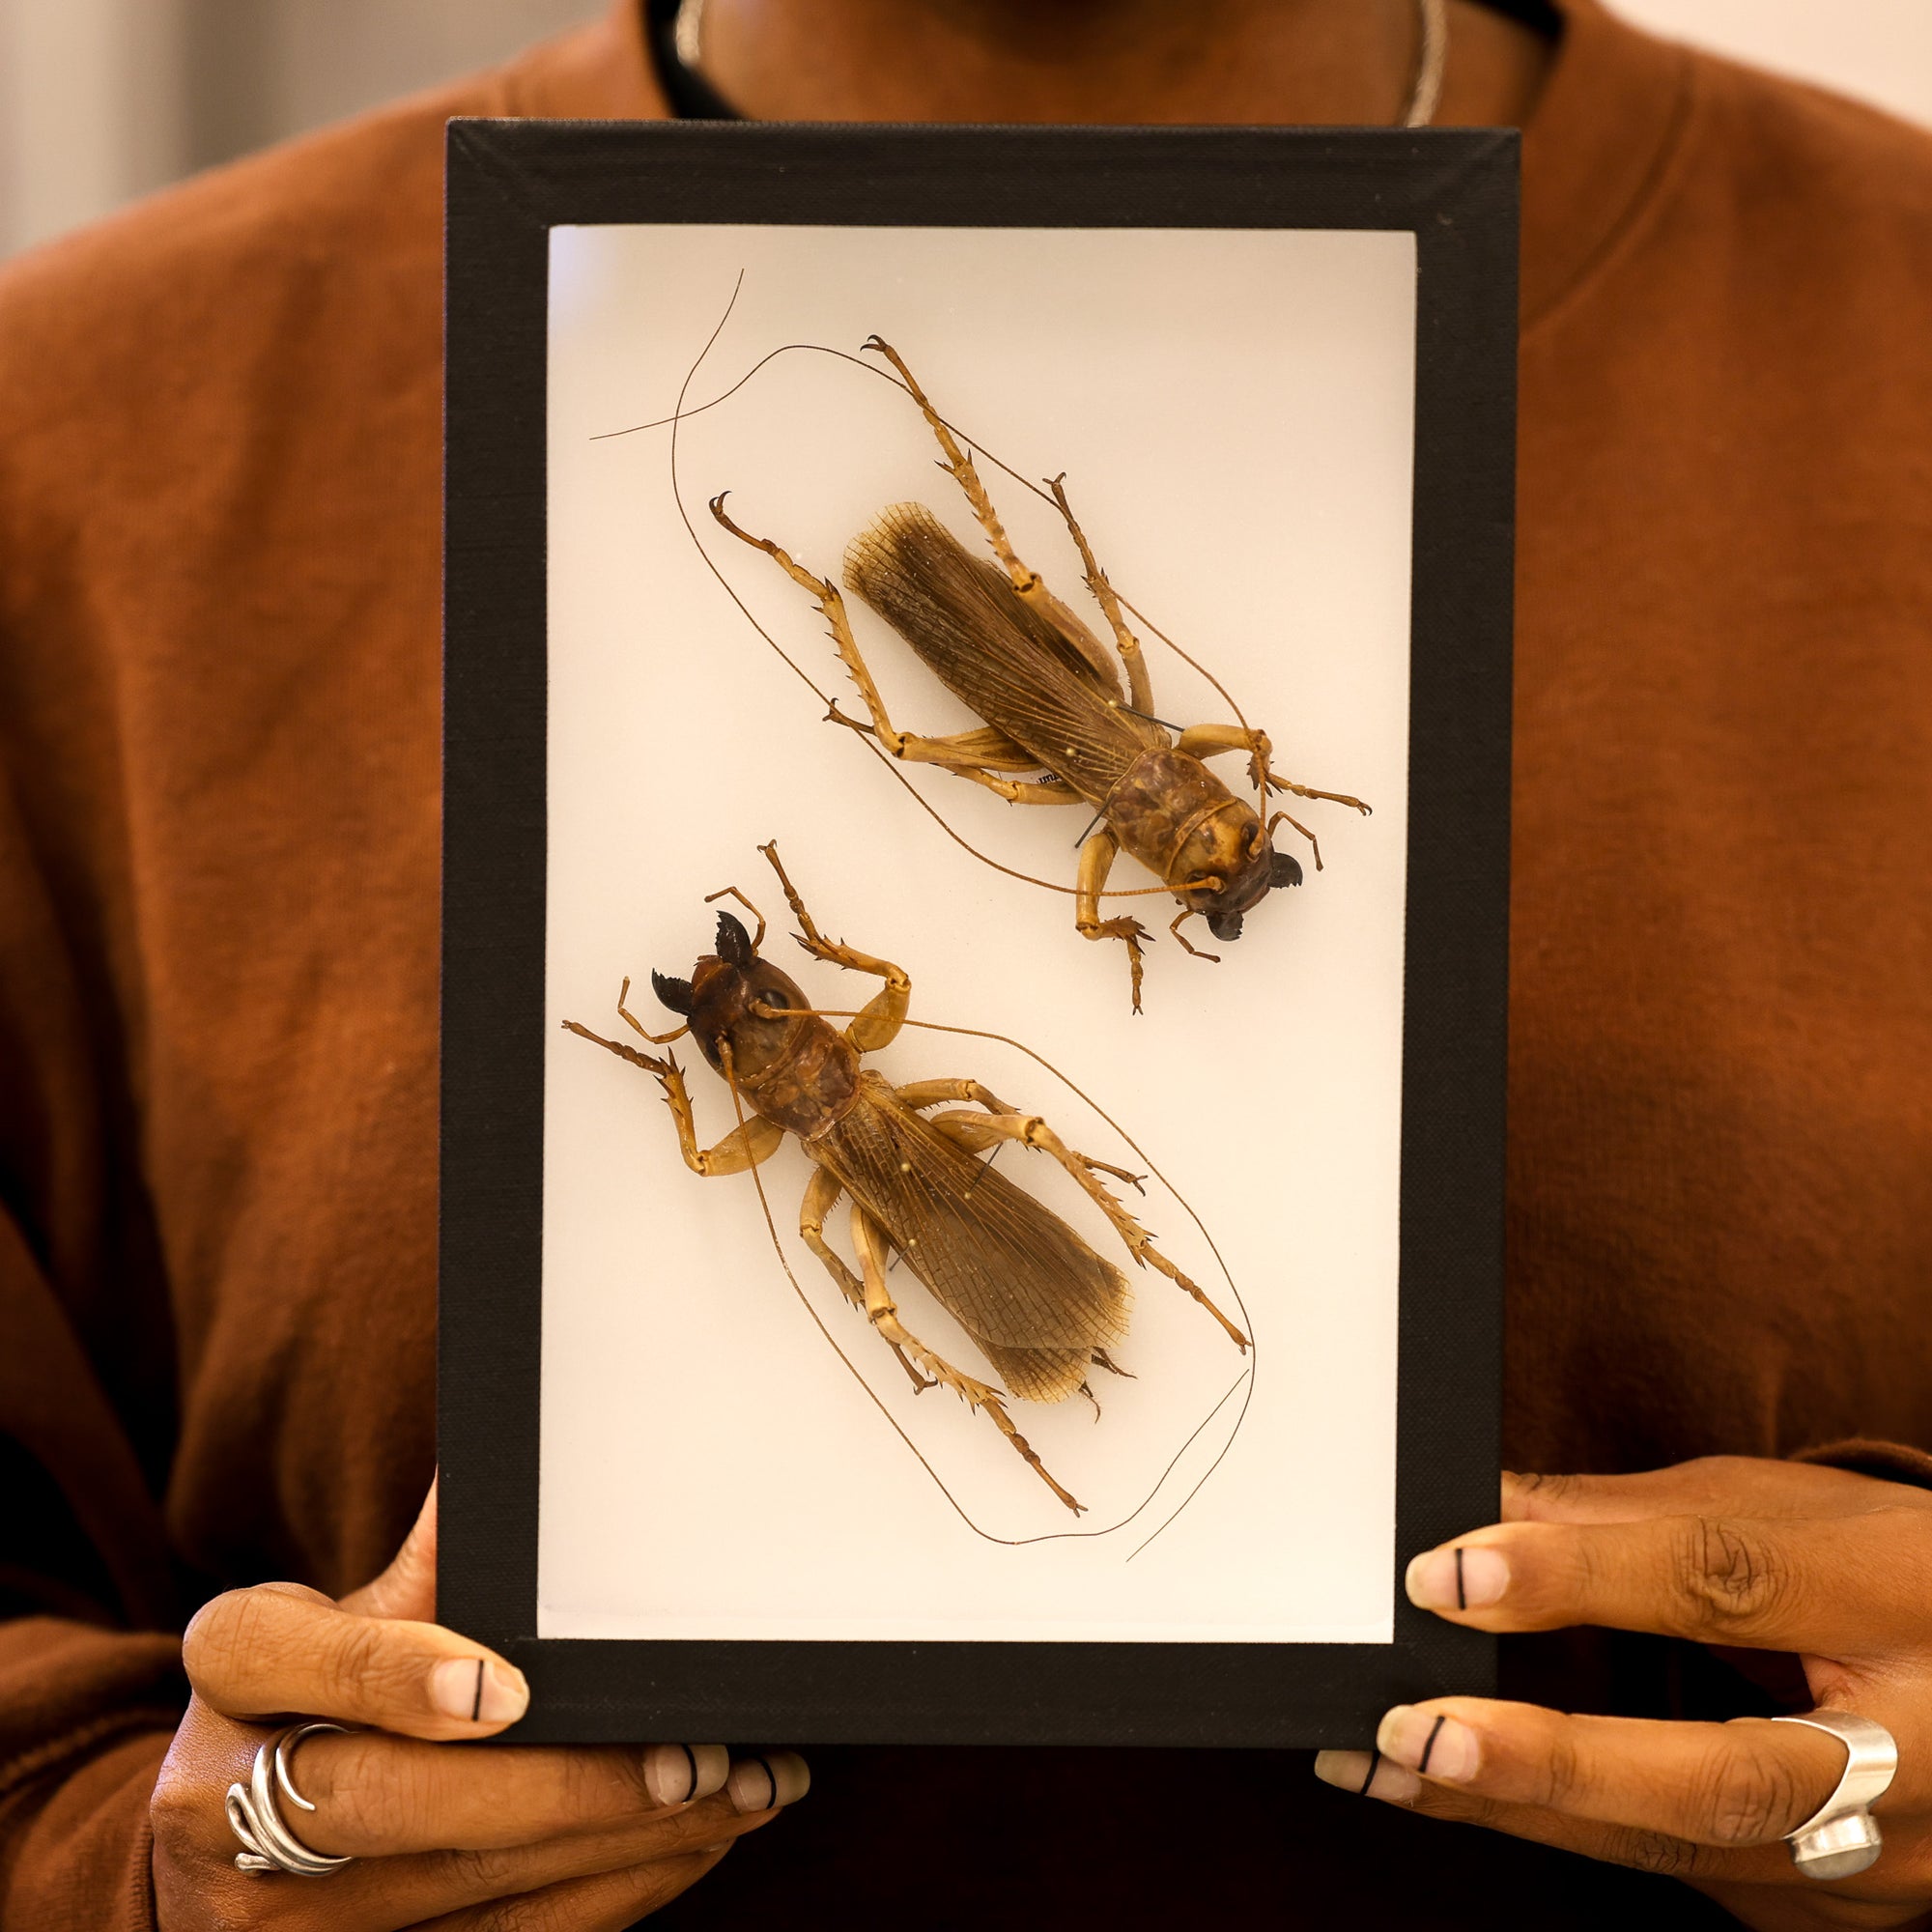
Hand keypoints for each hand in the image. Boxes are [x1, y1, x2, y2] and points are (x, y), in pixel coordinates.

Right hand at [152, 1484, 806, 1928]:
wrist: (239, 1829)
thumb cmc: (320, 1691)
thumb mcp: (347, 1610)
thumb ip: (436, 1550)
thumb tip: (529, 1450)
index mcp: (228, 1674)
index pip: (293, 1662)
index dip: (398, 1677)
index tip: (508, 1687)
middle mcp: (224, 1809)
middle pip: (392, 1802)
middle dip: (559, 1786)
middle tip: (689, 1754)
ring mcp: (284, 1919)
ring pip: (470, 1885)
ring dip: (624, 1841)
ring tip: (738, 1788)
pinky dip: (616, 1890)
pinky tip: (695, 1841)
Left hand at [1314, 1458, 1931, 1928]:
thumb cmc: (1897, 1573)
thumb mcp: (1793, 1509)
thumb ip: (1632, 1515)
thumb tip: (1476, 1502)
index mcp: (1899, 1598)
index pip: (1725, 1584)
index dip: (1578, 1573)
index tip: (1447, 1570)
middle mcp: (1916, 1752)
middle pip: (1725, 1774)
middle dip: (1554, 1759)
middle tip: (1413, 1727)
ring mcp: (1886, 1857)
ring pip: (1689, 1851)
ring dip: (1524, 1809)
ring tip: (1390, 1764)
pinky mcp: (1837, 1912)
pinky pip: (1687, 1877)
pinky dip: (1568, 1832)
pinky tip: (1470, 1795)